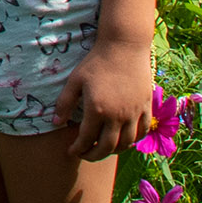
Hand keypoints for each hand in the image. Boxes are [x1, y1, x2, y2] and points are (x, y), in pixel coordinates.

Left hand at [53, 38, 154, 161]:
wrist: (124, 47)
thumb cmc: (96, 62)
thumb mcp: (75, 80)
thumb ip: (64, 102)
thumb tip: (55, 123)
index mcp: (97, 110)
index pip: (86, 139)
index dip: (78, 149)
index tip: (71, 151)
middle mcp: (118, 116)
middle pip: (107, 147)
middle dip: (94, 155)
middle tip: (85, 155)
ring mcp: (134, 113)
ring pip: (126, 143)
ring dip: (113, 151)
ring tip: (102, 148)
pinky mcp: (146, 107)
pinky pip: (142, 132)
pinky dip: (133, 141)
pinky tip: (123, 139)